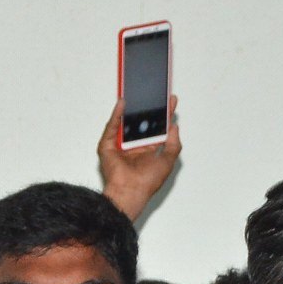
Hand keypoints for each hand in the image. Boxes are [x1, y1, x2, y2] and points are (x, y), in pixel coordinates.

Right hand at [99, 95, 180, 220]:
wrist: (130, 191)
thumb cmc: (147, 182)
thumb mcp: (168, 160)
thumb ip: (174, 143)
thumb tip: (175, 126)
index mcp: (149, 149)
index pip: (157, 127)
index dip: (164, 113)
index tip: (170, 100)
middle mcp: (134, 146)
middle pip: (141, 120)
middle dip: (147, 105)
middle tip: (155, 91)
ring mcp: (120, 145)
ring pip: (125, 121)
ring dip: (130, 106)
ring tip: (137, 91)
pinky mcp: (107, 146)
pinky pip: (112, 127)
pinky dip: (116, 115)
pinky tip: (123, 104)